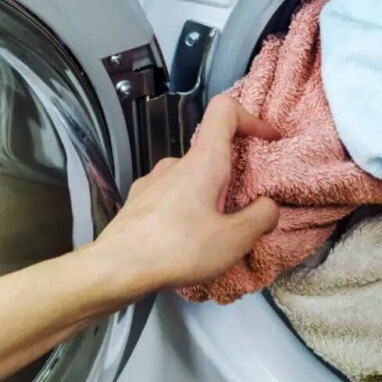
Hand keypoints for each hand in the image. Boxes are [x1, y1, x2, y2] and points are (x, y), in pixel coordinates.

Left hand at [91, 95, 280, 291]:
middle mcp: (176, 163)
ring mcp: (153, 181)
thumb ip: (261, 217)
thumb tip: (268, 206)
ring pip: (192, 177)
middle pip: (213, 152)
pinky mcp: (139, 201)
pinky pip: (172, 195)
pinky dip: (188, 209)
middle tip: (247, 208)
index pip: (224, 111)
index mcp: (203, 162)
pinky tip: (186, 240)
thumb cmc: (177, 249)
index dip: (251, 118)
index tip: (267, 141)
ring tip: (216, 232)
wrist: (113, 270)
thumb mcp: (235, 239)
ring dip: (210, 196)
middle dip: (235, 175)